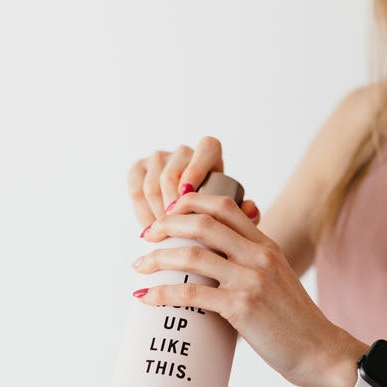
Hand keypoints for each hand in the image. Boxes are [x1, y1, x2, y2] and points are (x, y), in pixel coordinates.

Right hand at [126, 136, 260, 227]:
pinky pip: (135, 190)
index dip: (196, 170)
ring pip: (152, 185)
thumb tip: (250, 210)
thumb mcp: (232, 211)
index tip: (188, 196)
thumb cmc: (217, 213)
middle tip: (177, 232)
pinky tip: (150, 229)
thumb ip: (244, 212)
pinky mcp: (138, 169)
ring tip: (166, 237)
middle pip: (172, 174)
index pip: (205, 149)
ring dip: (157, 213)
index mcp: (209, 152)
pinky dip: (142, 212)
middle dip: (172, 206)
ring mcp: (158, 158)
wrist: (191, 211)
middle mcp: (183, 151)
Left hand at [132, 190, 360, 386]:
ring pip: (193, 255)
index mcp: (267, 245)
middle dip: (166, 225)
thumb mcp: (278, 280)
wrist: (320, 352)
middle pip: (203, 223)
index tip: (168, 212)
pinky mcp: (242, 307)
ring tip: (139, 265)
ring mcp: (251, 280)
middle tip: (145, 235)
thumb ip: (251, 265)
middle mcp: (259, 256)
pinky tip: (146, 296)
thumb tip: (214, 265)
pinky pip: (192, 293)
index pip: (225, 206)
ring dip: (158, 257)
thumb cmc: (295, 322)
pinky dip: (163, 292)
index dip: (190, 203)